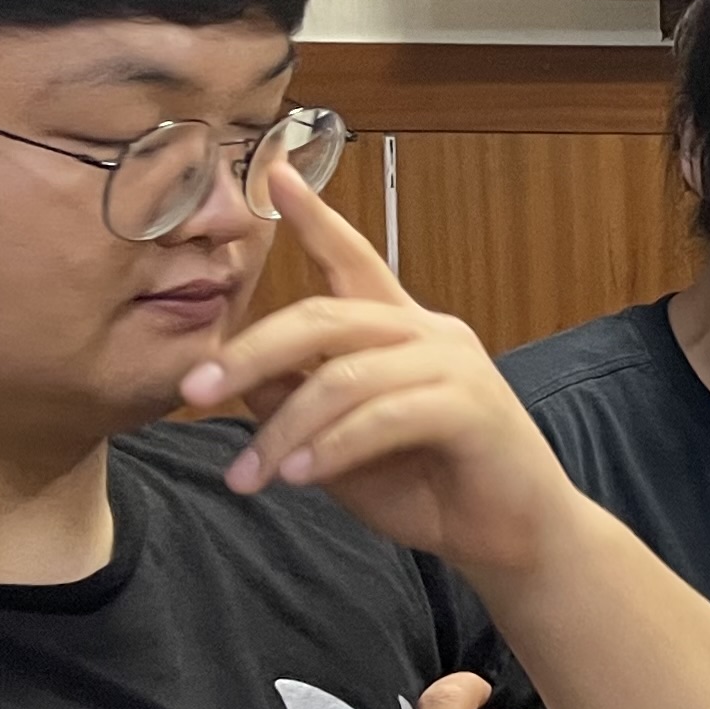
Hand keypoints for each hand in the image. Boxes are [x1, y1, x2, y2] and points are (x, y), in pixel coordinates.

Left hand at [180, 166, 580, 581]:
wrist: (515, 537)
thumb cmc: (430, 487)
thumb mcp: (340, 447)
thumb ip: (299, 406)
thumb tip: (243, 382)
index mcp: (402, 331)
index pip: (353, 260)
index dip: (314, 216)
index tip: (274, 171)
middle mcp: (431, 332)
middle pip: (326, 316)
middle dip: (251, 351)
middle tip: (195, 391)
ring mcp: (456, 365)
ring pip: (344, 375)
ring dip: (285, 429)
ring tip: (250, 476)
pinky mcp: (473, 408)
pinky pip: (383, 416)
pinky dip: (332, 447)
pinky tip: (301, 476)